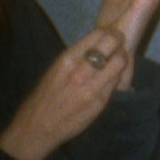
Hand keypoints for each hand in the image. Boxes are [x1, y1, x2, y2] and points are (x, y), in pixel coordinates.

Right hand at [0, 29, 127, 159]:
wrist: (37, 127)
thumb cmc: (46, 95)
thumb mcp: (56, 69)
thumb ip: (78, 56)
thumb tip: (99, 42)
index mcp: (66, 60)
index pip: (97, 34)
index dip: (108, 32)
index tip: (110, 35)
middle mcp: (80, 71)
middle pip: (112, 43)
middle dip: (119, 40)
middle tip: (118, 44)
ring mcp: (92, 88)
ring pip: (120, 62)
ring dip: (121, 58)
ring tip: (116, 61)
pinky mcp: (100, 102)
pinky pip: (116, 82)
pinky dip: (117, 76)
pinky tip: (111, 78)